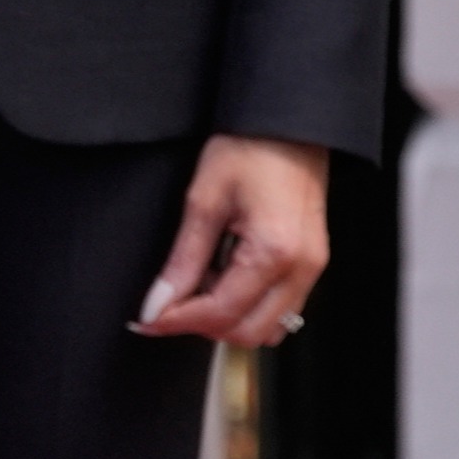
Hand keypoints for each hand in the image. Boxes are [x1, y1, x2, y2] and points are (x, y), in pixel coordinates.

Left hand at [138, 134, 330, 347]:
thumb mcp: (202, 200)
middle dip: (202, 326)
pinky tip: (221, 279)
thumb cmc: (248, 150)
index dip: (177, 321)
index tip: (146, 320)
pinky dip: (247, 306)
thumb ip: (183, 259)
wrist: (288, 127)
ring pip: (269, 327)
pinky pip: (281, 307)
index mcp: (273, 252)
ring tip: (194, 287)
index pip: (221, 311)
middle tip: (164, 306)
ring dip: (227, 319)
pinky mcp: (311, 265)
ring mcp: (312, 270)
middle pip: (249, 332)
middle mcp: (301, 270)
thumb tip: (157, 302)